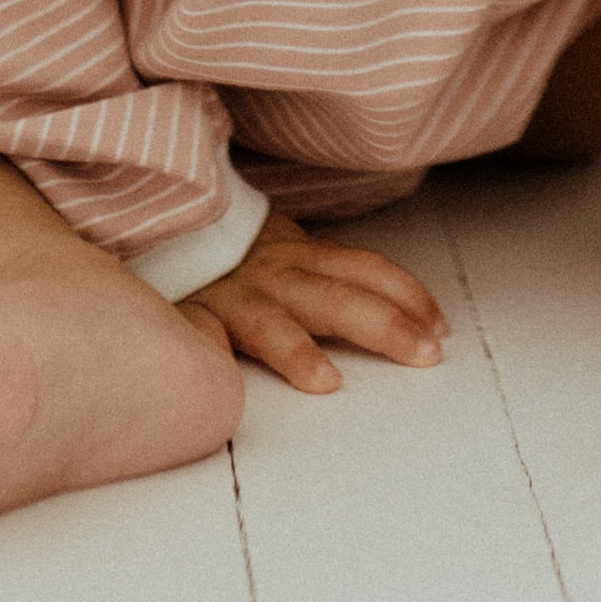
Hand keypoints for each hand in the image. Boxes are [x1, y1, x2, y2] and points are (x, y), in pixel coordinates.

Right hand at [175, 213, 445, 394]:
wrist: (159, 217)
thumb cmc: (226, 252)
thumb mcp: (279, 250)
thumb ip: (317, 272)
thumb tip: (382, 305)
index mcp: (301, 255)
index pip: (368, 270)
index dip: (409, 297)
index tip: (441, 328)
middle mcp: (275, 273)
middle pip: (341, 296)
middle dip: (387, 326)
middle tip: (426, 356)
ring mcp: (233, 295)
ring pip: (272, 322)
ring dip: (299, 351)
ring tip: (325, 381)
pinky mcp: (191, 313)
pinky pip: (201, 334)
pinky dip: (209, 355)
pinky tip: (219, 385)